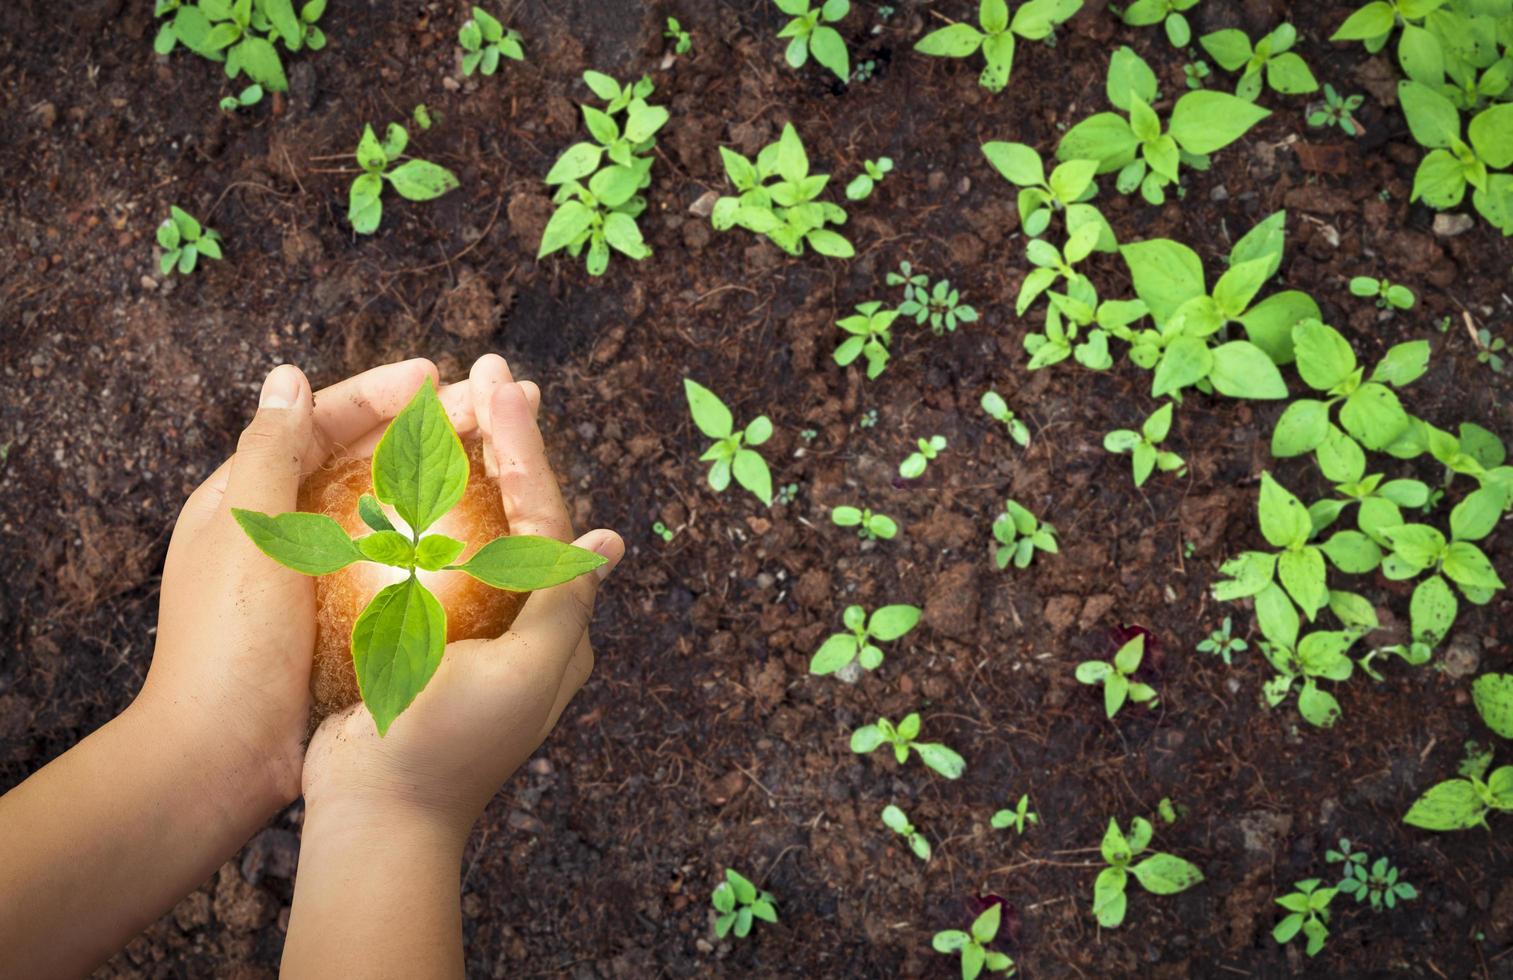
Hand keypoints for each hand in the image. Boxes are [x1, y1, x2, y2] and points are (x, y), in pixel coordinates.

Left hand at [137, 356, 503, 807]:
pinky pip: (406, 562)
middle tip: (498, 407)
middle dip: (434, 428)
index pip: (323, 421)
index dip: (382, 393)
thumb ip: (269, 450)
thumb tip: (290, 375)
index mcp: (250, 496)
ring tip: (508, 460)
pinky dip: (446, 539)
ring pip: (395, 507)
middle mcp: (289, 527)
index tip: (439, 379)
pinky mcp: (352, 617)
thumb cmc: (226, 643)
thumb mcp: (245, 534)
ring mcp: (324, 574)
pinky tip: (493, 534)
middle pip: (369, 458)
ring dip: (449, 479)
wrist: (226, 755)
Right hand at [298, 366, 624, 837]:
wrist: (377, 815)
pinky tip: (405, 469)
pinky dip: (422, 506)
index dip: (527, 448)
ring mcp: (469, 625)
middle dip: (506, 439)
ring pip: (474, 524)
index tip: (503, 386)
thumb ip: (564, 603)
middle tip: (488, 370)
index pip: (546, 517)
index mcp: (554, 628)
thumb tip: (608, 541)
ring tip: (458, 400)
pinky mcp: (420, 633)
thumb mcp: (526, 675)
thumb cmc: (448, 746)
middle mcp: (521, 620)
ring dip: (469, 461)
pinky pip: (426, 555)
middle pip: (517, 510)